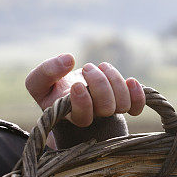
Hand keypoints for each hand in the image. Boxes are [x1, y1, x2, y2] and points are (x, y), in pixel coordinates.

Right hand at [25, 54, 145, 127]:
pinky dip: (138, 95)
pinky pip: (136, 107)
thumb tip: (68, 59)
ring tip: (102, 67)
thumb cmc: (52, 89)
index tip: (77, 84)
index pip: (82, 117)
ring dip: (115, 81)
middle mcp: (93, 116)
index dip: (83, 102)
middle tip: (88, 68)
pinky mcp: (124, 105)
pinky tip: (132, 81)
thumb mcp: (38, 83)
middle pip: (106, 108)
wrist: (69, 95)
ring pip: (122, 104)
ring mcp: (109, 111)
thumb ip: (45, 72)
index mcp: (70, 115)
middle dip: (100, 84)